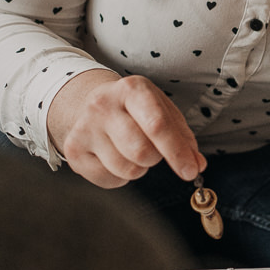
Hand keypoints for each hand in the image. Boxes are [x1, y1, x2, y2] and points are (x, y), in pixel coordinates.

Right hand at [47, 70, 205, 189]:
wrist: (88, 103)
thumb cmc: (134, 110)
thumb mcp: (162, 111)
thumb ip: (183, 138)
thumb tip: (197, 165)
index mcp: (131, 89)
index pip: (157, 125)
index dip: (177, 152)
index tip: (190, 171)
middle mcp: (103, 104)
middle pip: (142, 152)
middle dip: (155, 159)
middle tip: (151, 150)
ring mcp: (84, 127)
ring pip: (127, 170)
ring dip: (138, 168)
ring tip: (130, 150)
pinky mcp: (73, 150)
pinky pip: (109, 180)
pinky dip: (119, 177)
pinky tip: (114, 158)